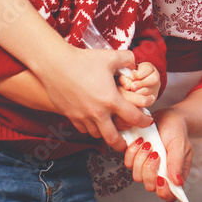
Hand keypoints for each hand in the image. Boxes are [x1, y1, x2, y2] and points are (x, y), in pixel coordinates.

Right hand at [36, 44, 151, 150]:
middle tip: (127, 144)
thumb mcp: (110, 57)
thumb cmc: (83, 60)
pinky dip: (90, 128)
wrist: (54, 65)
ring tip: (110, 130)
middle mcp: (98, 113)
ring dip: (105, 134)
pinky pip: (83, 129)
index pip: (134, 117)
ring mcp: (83, 116)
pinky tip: (93, 122)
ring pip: (97, 135)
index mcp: (111, 100)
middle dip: (123, 143)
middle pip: (114, 138)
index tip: (146, 121)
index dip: (144, 121)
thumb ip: (127, 59)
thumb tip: (135, 62)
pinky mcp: (71, 116)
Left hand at [123, 107, 192, 201]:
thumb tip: (177, 182)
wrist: (166, 116)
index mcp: (174, 174)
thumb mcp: (180, 144)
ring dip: (141, 159)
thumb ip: (177, 163)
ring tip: (149, 144)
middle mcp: (160, 174)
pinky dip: (133, 152)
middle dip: (150, 170)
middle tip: (156, 153)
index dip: (163, 192)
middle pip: (150, 186)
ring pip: (137, 176)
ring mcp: (146, 167)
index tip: (161, 179)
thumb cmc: (176, 130)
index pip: (169, 195)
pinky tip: (141, 141)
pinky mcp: (136, 159)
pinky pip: (128, 163)